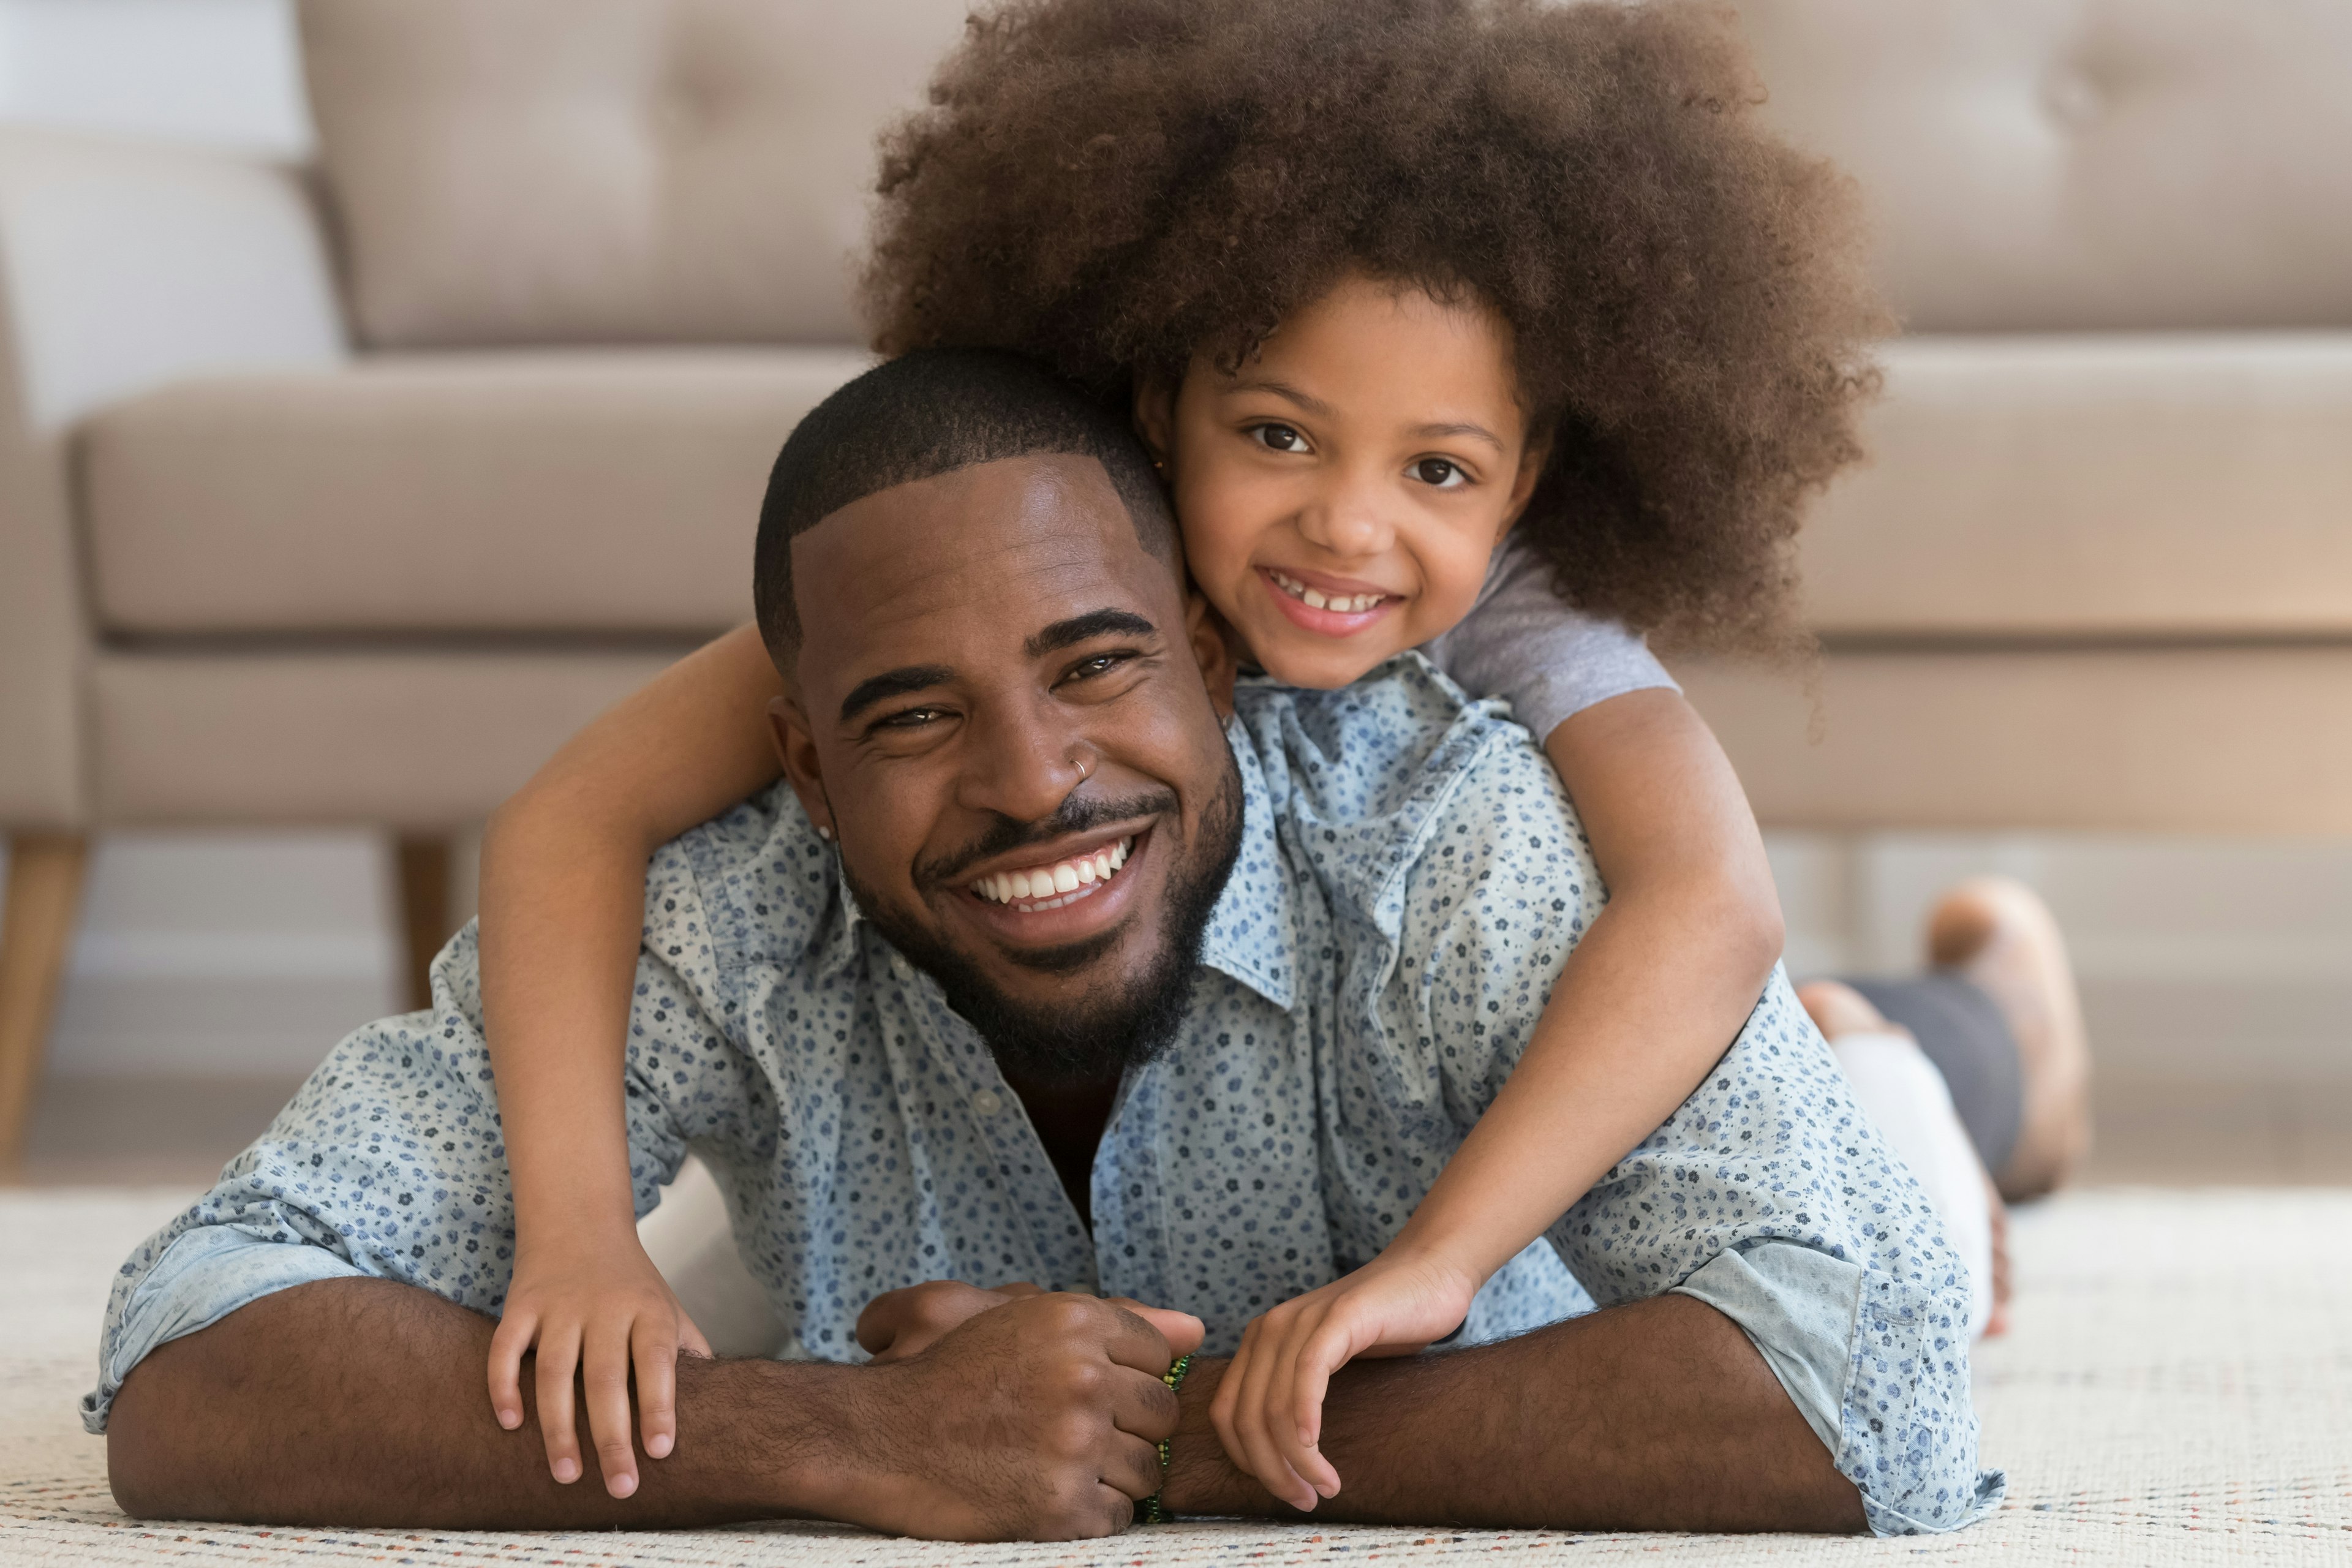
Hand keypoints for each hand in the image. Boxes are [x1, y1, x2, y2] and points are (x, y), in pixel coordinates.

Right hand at [486, 1227, 711, 1497]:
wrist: (578, 1222)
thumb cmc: (631, 1283)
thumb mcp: (668, 1307)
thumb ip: (690, 1351)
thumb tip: (720, 1402)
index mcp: (646, 1310)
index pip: (656, 1361)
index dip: (659, 1405)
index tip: (659, 1452)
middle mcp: (604, 1307)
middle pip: (605, 1378)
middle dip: (612, 1437)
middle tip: (620, 1487)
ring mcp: (558, 1307)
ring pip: (555, 1373)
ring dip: (558, 1428)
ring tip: (567, 1475)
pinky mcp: (519, 1306)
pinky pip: (505, 1350)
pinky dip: (504, 1386)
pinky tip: (510, 1424)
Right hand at [834, 1291, 1208, 1539]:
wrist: (871, 1437)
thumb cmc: (937, 1371)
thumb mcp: (1010, 1312)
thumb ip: (1112, 1314)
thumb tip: (1195, 1329)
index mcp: (1073, 1320)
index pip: (1159, 1354)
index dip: (1125, 1377)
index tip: (1084, 1391)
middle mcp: (1082, 1376)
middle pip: (1162, 1414)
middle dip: (1126, 1427)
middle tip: (1069, 1434)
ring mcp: (1074, 1443)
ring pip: (1148, 1470)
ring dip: (1111, 1475)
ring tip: (1054, 1465)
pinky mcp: (1060, 1505)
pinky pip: (1119, 1516)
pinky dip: (1090, 1515)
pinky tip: (1046, 1497)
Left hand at [1213, 1247, 1478, 1509]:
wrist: (1430, 1274)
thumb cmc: (1384, 1328)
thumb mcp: (1328, 1365)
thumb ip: (1297, 1396)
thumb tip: (1282, 1463)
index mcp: (1259, 1343)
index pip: (1227, 1415)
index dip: (1248, 1463)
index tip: (1284, 1492)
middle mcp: (1269, 1329)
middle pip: (1246, 1418)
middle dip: (1272, 1471)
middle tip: (1306, 1501)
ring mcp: (1301, 1320)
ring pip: (1273, 1405)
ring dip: (1296, 1459)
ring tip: (1326, 1487)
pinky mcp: (1339, 1316)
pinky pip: (1308, 1374)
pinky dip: (1305, 1417)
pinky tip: (1317, 1448)